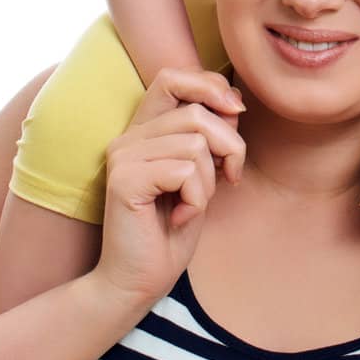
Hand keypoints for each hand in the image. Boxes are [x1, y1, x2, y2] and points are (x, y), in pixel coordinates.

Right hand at [94, 67, 246, 310]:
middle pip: (196, 112)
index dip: (210, 86)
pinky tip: (179, 218)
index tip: (236, 115)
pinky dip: (197, 199)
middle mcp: (128, 137)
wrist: (138, 282)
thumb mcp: (202, 177)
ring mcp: (123, 156)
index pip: (173, 77)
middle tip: (230, 179)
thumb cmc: (171, 231)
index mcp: (144, 131)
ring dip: (210, 182)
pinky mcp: (124, 180)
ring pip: (195, 143)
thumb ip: (211, 138)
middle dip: (229, 146)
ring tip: (193, 206)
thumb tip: (235, 101)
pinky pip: (184, 170)